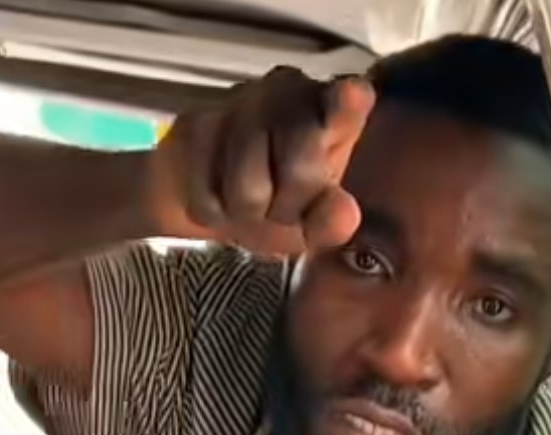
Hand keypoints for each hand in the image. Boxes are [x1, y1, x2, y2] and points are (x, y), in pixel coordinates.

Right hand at [145, 67, 374, 256]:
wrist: (214, 200)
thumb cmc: (280, 203)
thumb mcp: (314, 224)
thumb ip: (333, 222)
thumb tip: (346, 211)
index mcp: (336, 115)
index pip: (346, 106)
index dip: (347, 103)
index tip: (352, 93)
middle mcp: (291, 94)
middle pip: (299, 170)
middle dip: (288, 208)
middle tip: (282, 209)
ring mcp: (243, 100)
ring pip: (249, 190)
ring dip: (248, 213)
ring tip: (252, 201)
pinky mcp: (197, 120)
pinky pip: (208, 194)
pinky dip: (214, 211)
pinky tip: (219, 191)